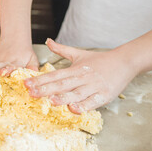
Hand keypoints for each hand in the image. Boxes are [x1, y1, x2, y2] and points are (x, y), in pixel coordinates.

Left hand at [24, 38, 138, 113]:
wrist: (125, 61)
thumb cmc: (100, 60)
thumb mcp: (79, 54)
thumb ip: (61, 49)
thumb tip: (48, 41)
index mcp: (74, 69)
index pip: (54, 75)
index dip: (40, 80)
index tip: (26, 84)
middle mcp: (82, 78)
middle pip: (62, 84)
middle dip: (46, 89)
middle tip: (31, 93)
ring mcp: (93, 86)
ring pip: (76, 93)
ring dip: (64, 98)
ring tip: (51, 101)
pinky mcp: (104, 95)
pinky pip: (93, 102)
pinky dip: (84, 106)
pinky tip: (74, 109)